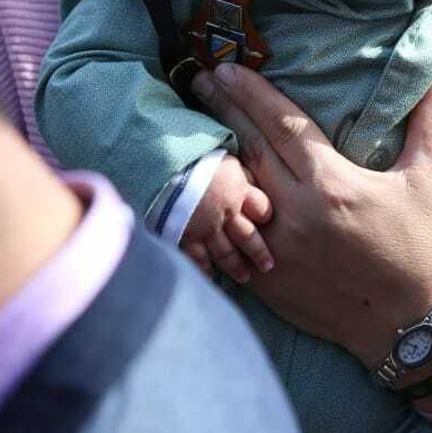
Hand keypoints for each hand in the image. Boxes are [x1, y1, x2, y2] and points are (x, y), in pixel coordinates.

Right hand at [179, 154, 272, 284]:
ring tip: (245, 277)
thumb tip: (243, 176)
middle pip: (248, 237)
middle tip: (268, 265)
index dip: (265, 215)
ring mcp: (206, 228)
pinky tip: (211, 278)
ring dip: (236, 266)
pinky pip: (198, 259)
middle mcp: (226, 213)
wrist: (163, 162)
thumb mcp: (222, 156)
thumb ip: (234, 171)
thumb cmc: (192, 155)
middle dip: (259, 252)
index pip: (261, 207)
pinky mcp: (184, 237)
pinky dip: (205, 270)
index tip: (266, 222)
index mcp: (238, 189)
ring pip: (226, 253)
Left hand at [189, 63, 431, 364]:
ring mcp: (276, 250)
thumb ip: (429, 122)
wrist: (414, 328)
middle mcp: (296, 213)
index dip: (252, 92)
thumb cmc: (425, 249)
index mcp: (332, 184)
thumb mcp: (430, 181)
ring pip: (236, 192)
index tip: (229, 66)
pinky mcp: (266, 281)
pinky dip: (224, 210)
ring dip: (218, 158)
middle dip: (225, 110)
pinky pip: (234, 236)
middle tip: (202, 81)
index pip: (282, 124)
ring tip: (198, 129)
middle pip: (250, 148)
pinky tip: (210, 190)